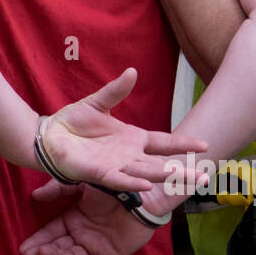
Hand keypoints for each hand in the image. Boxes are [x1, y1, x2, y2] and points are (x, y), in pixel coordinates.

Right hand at [20, 183, 154, 254]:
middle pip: (58, 249)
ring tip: (45, 253)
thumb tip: (35, 197)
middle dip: (43, 253)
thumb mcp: (80, 183)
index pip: (52, 234)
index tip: (23, 247)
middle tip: (29, 254)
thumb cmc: (114, 184)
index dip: (38, 241)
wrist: (142, 191)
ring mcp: (97, 246)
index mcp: (75, 219)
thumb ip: (57, 189)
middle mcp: (84, 235)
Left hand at [40, 68, 205, 190]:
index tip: (205, 145)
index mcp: (133, 140)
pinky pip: (118, 179)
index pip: (164, 143)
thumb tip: (132, 71)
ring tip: (184, 179)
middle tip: (206, 177)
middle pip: (160, 164)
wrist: (49, 135)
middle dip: (182, 171)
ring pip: (144, 173)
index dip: (183, 144)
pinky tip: (144, 183)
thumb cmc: (74, 122)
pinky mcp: (97, 174)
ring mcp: (115, 166)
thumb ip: (116, 90)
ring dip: (163, 177)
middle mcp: (128, 156)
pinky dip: (131, 181)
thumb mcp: (98, 103)